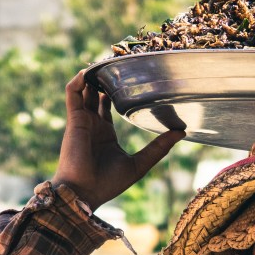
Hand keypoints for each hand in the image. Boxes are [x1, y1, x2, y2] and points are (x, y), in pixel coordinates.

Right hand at [51, 70, 185, 210]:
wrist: (85, 193)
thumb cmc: (109, 184)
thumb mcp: (140, 163)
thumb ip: (159, 147)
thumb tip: (181, 132)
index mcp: (105, 133)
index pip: (108, 105)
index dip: (116, 91)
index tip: (130, 78)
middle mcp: (93, 125)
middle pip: (96, 94)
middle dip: (104, 79)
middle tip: (117, 63)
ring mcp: (82, 121)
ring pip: (84, 90)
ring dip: (92, 76)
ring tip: (105, 61)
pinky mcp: (75, 120)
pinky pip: (72, 94)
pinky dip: (78, 82)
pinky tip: (90, 73)